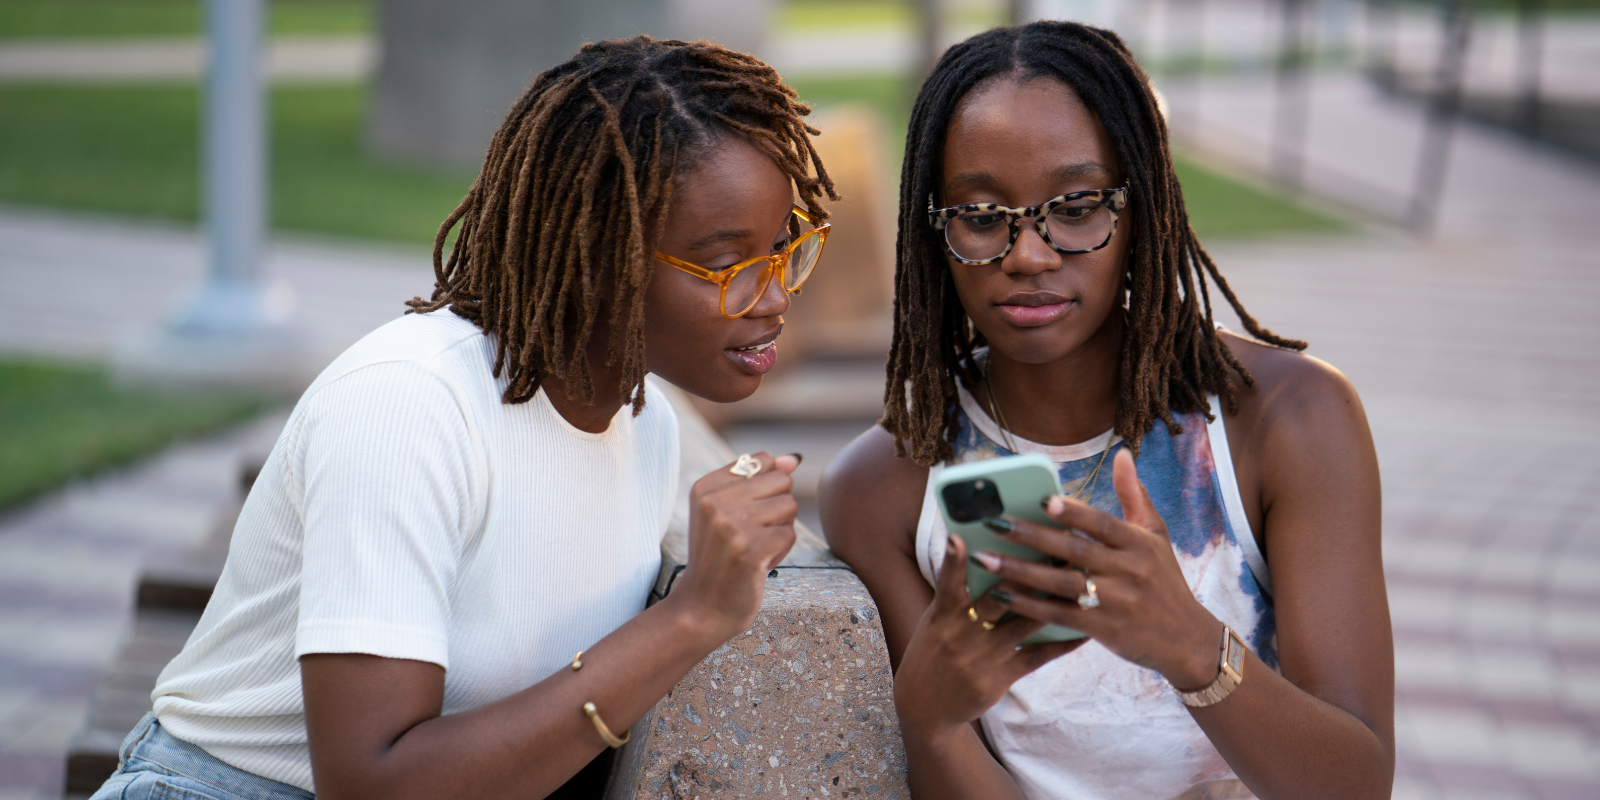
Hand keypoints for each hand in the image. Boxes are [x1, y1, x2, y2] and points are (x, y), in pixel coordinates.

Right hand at [672, 452, 799, 639]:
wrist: (702, 607)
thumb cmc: (721, 558)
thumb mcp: (729, 512)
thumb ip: (760, 481)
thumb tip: (793, 458)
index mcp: (706, 486)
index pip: (764, 460)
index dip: (767, 489)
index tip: (743, 516)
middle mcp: (714, 500)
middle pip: (781, 481)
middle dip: (778, 510)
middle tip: (751, 534)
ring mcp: (731, 524)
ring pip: (789, 506)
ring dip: (780, 531)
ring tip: (753, 549)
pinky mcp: (749, 548)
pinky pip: (789, 535)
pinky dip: (780, 552)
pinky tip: (757, 564)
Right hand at [893, 533, 1082, 741]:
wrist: (926, 706)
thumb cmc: (934, 652)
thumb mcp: (935, 620)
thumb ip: (954, 592)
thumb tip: (976, 554)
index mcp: (943, 614)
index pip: (947, 582)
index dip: (953, 561)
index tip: (960, 538)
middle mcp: (962, 632)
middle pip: (997, 598)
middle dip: (1026, 575)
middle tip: (1053, 550)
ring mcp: (983, 655)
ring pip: (1024, 623)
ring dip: (1053, 602)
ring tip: (1079, 582)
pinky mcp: (1001, 676)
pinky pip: (1037, 656)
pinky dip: (1062, 643)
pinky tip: (1084, 632)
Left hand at [969, 449, 1223, 688]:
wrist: (1186, 639)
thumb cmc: (1164, 580)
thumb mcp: (1157, 536)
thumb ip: (1134, 496)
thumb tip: (1123, 454)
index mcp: (1139, 544)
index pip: (1102, 523)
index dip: (1073, 512)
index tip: (1042, 499)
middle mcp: (1128, 571)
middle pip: (1074, 550)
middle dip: (1030, 536)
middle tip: (993, 523)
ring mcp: (1116, 602)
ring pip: (1061, 583)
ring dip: (1019, 571)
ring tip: (984, 559)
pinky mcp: (1104, 629)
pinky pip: (1061, 615)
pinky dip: (1030, 606)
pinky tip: (1002, 596)